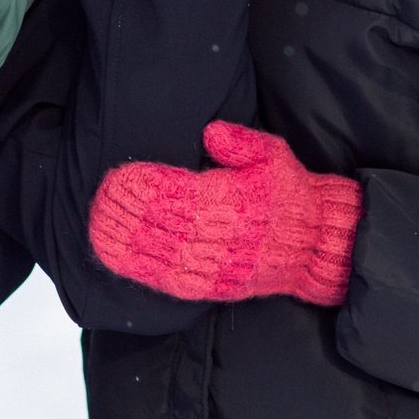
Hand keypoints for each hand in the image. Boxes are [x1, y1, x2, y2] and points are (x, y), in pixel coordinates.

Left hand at [89, 121, 359, 305]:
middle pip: (171, 228)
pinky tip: (121, 259)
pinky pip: (178, 283)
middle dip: (133, 215)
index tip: (122, 177)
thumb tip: (210, 132)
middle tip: (101, 200)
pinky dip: (147, 272)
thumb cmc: (291, 193)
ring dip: (131, 245)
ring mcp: (223, 267)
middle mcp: (229, 238)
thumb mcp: (274, 155)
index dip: (151, 189)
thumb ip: (243, 142)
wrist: (317, 244)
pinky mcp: (218, 287)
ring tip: (101, 227)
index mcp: (240, 202)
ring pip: (168, 258)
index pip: (187, 196)